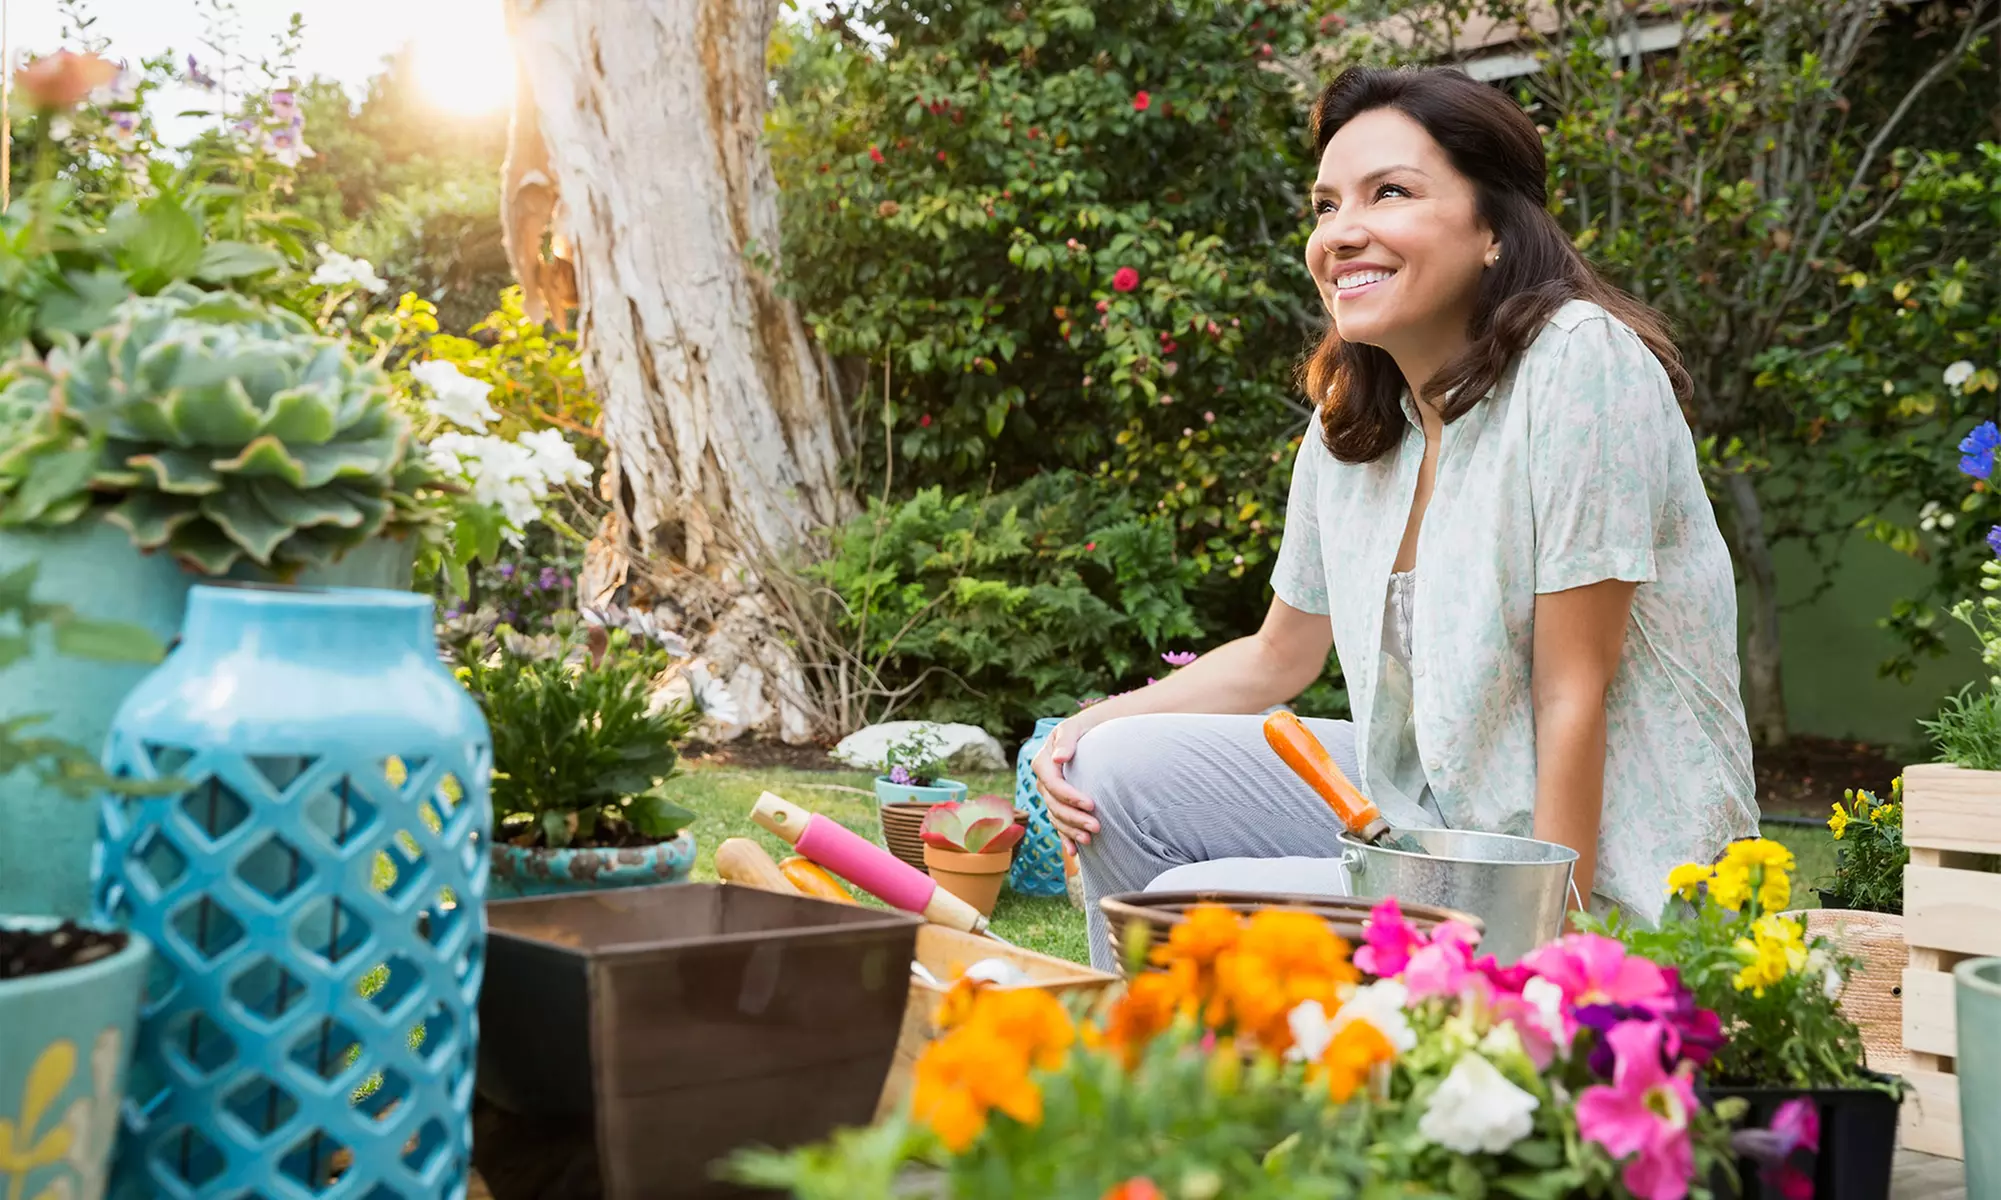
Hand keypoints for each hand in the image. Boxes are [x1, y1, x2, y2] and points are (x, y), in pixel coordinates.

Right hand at [1032, 720, 1098, 847]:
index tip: (1091, 804)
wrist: (1087, 735)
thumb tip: (1059, 758)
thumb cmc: (1082, 729)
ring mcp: (1049, 795)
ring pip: (1056, 817)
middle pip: (1055, 805)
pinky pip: (1059, 824)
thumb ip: (1066, 741)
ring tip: (1090, 839)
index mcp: (1042, 763)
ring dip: (1071, 831)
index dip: (1070, 797)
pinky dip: (1066, 838)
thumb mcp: (1073, 728)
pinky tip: (1075, 852)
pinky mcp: (1058, 804)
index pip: (1053, 785)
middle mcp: (1043, 781)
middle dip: (1075, 818)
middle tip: (1097, 826)